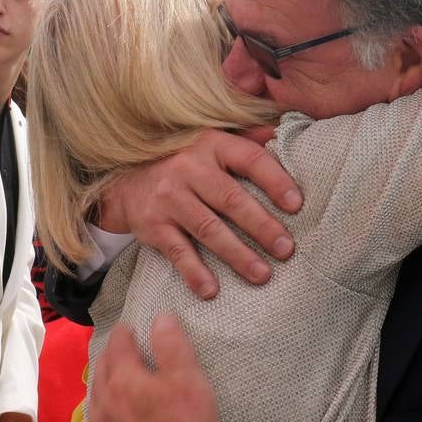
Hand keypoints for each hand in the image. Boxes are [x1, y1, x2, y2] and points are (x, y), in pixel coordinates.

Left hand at [88, 314, 220, 421]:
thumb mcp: (190, 379)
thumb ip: (172, 344)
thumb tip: (159, 317)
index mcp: (123, 381)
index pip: (118, 345)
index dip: (126, 333)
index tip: (131, 330)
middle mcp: (103, 406)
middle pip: (101, 370)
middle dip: (112, 358)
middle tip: (125, 354)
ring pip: (95, 401)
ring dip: (105, 387)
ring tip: (119, 385)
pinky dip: (102, 420)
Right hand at [99, 129, 301, 298]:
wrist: (124, 179)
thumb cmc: (182, 162)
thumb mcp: (210, 142)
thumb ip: (245, 139)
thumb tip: (282, 131)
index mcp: (210, 145)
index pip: (248, 159)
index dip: (274, 180)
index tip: (297, 204)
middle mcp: (188, 169)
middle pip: (230, 199)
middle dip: (261, 226)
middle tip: (286, 249)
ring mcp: (169, 198)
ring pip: (208, 229)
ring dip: (237, 254)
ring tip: (262, 274)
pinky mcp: (153, 225)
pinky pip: (177, 251)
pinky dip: (194, 272)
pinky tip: (211, 290)